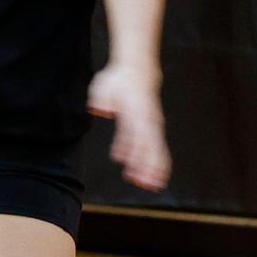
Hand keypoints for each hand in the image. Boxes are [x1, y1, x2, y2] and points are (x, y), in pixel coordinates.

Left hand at [86, 62, 171, 192]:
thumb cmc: (118, 80)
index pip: (135, 137)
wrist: (137, 70)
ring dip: (152, 168)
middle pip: (148, 147)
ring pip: (155, 150)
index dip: (133, 155)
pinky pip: (157, 148)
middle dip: (145, 167)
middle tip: (142, 184)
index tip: (130, 170)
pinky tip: (152, 176)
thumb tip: (100, 109)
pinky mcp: (153, 128)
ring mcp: (152, 125)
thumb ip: (102, 99)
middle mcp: (146, 121)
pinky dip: (156, 162)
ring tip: (150, 186)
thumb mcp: (104, 85)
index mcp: (134, 113)